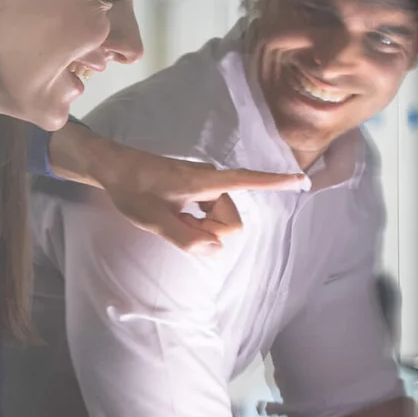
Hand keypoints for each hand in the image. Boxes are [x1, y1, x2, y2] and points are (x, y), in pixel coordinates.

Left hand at [95, 145, 306, 253]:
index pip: (248, 180)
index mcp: (205, 183)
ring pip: (221, 217)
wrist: (114, 167)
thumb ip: (185, 237)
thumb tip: (217, 248)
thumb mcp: (153, 220)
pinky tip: (175, 216)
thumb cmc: (133, 190)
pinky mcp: (200, 186)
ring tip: (172, 220)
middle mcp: (212, 180)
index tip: (303, 180)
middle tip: (178, 227)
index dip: (277, 182)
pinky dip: (198, 220)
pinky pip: (211, 211)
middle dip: (211, 231)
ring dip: (201, 227)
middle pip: (231, 219)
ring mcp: (206, 183)